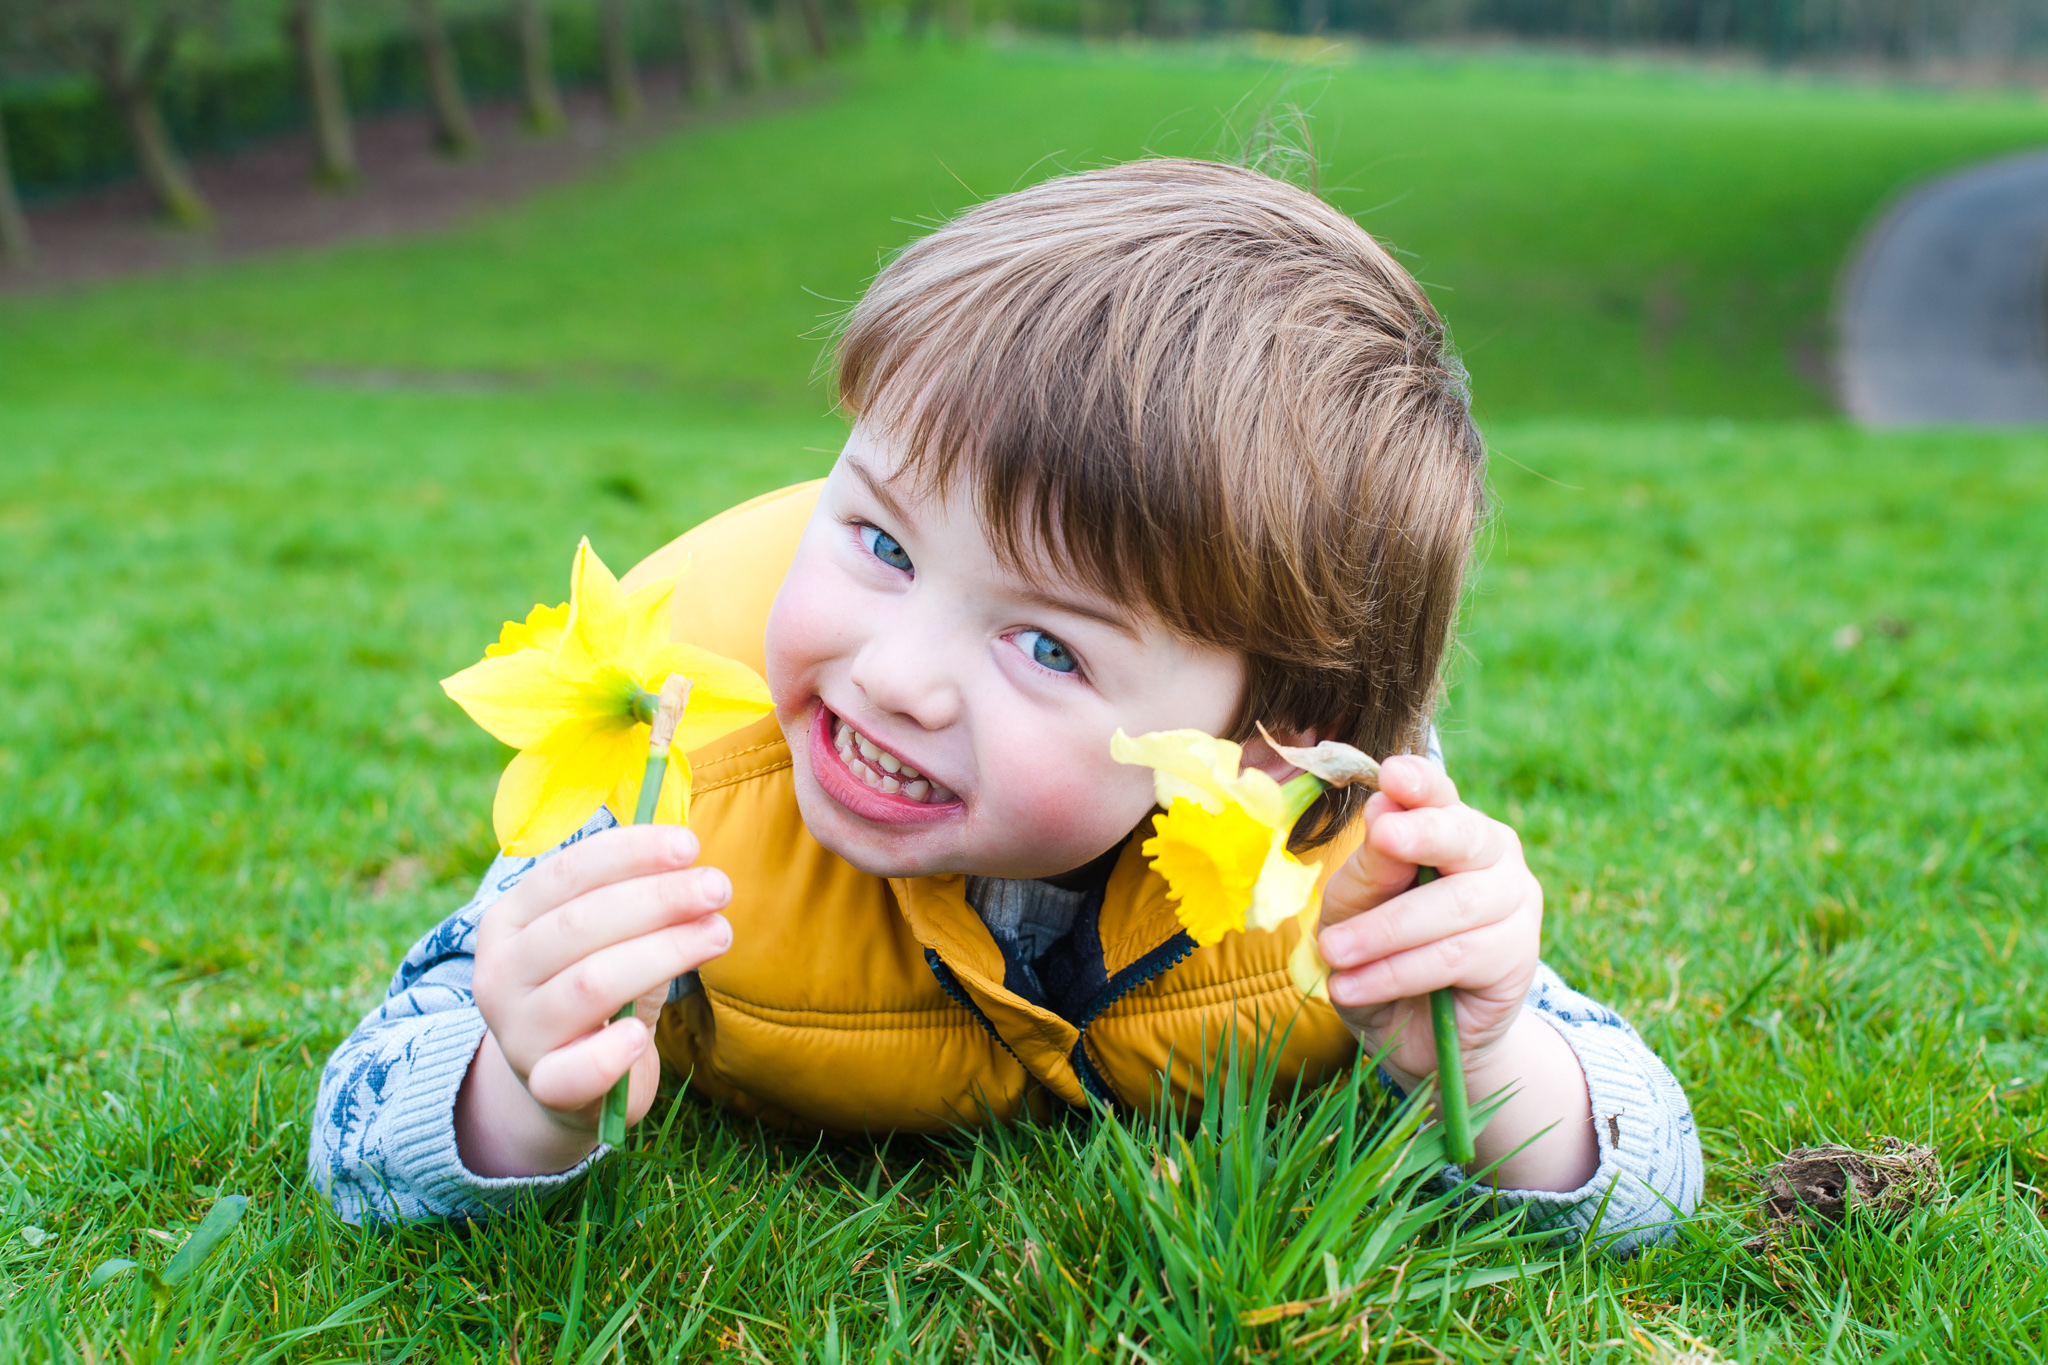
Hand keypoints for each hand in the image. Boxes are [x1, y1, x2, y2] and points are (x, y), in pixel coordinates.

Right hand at [455, 825, 733, 1176]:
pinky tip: (640, 1036)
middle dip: (657, 899)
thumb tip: (692, 861)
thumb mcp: (606, 939)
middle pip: (579, 925)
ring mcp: (518, 1034)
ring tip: (719, 934)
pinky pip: (572, 1072)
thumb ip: (635, 902)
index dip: (628, 853)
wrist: (564, 1083)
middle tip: (718, 887)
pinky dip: (608, 1052)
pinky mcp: (545, 1088)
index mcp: (508, 922)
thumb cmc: (595, 990)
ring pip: (590, 985)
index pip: (565, 873)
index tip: (689, 845)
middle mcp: (501, 974)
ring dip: (663, 954)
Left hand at [1315, 758, 1594, 1189]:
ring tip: (1333, 953)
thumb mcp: (1354, 907)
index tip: (1394, 774)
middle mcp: (1492, 854)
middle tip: (1382, 835)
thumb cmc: (1377, 953)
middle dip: (1421, 836)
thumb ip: (1371, 865)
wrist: (1412, 1034)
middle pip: (1463, 836)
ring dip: (1384, 931)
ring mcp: (1515, 903)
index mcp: (1449, 825)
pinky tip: (1352, 985)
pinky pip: (1454, 957)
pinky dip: (1396, 972)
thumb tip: (1384, 809)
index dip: (1421, 782)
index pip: (1439, 793)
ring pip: (1453, 906)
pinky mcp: (1517, 957)